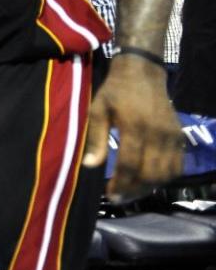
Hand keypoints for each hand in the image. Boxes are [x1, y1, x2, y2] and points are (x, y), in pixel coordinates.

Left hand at [83, 55, 182, 198]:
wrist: (143, 72)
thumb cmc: (115, 91)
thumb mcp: (98, 110)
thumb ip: (96, 138)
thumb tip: (89, 165)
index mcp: (135, 127)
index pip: (130, 165)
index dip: (120, 184)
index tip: (109, 194)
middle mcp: (157, 134)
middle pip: (150, 174)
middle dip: (133, 190)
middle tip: (118, 197)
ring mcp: (172, 136)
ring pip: (166, 174)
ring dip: (149, 187)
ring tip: (131, 191)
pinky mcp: (180, 136)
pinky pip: (177, 166)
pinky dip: (164, 178)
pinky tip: (148, 180)